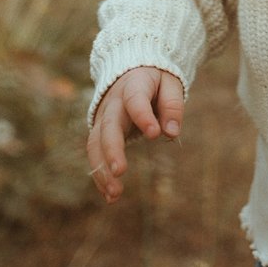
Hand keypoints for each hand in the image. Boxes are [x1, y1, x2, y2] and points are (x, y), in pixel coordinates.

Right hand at [87, 66, 185, 202]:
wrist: (129, 70)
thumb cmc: (155, 80)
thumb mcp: (170, 83)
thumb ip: (172, 105)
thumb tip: (172, 132)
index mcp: (133, 86)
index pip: (134, 100)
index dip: (143, 116)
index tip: (154, 134)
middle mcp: (112, 103)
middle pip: (108, 126)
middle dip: (112, 149)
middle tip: (120, 171)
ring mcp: (102, 118)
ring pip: (95, 143)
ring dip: (102, 169)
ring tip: (114, 194)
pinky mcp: (99, 131)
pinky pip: (95, 153)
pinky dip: (100, 175)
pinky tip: (110, 196)